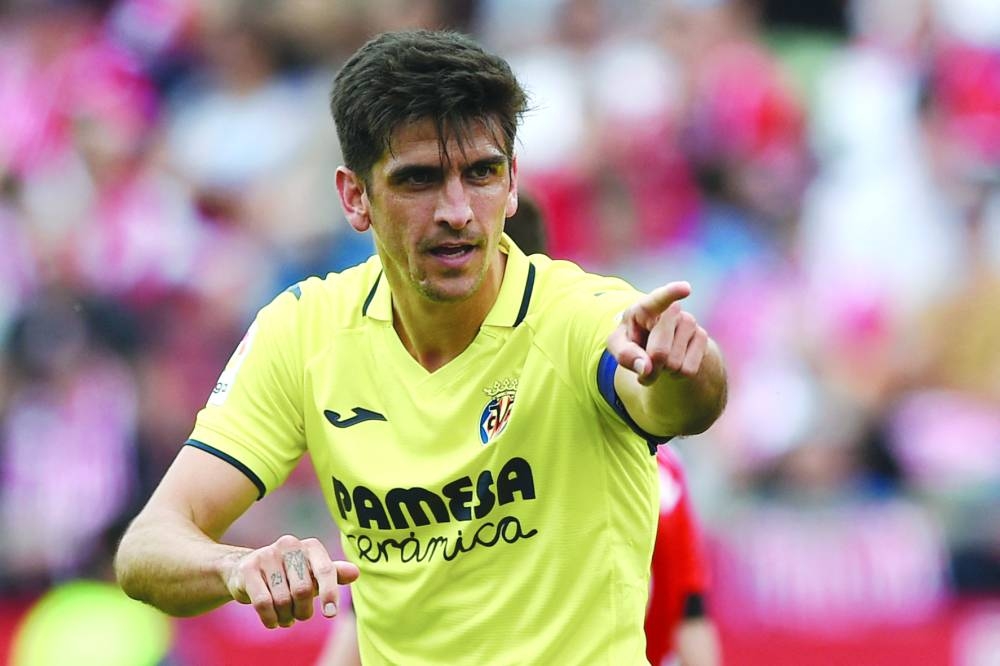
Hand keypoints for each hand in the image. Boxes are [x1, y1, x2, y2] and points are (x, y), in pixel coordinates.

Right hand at [225, 535, 359, 628]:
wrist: (246, 570)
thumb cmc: (290, 574)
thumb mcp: (313, 575)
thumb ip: (333, 574)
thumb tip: (356, 573)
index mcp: (310, 546)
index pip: (326, 570)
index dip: (330, 593)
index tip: (330, 614)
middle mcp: (289, 545)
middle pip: (303, 590)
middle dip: (303, 611)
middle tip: (300, 616)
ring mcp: (266, 555)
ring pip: (282, 600)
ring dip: (286, 617)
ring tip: (285, 617)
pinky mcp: (248, 569)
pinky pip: (263, 603)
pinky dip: (270, 619)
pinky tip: (273, 621)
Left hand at [607, 281, 707, 385]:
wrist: (657, 345)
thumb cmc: (633, 340)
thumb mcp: (619, 346)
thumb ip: (625, 355)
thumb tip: (646, 367)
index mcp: (645, 307)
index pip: (659, 299)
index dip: (672, 293)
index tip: (685, 288)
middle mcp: (671, 310)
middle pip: (660, 353)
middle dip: (650, 365)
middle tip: (645, 360)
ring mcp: (690, 322)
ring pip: (674, 364)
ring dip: (664, 370)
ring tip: (661, 357)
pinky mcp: (702, 337)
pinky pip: (688, 370)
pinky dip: (677, 374)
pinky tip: (674, 361)